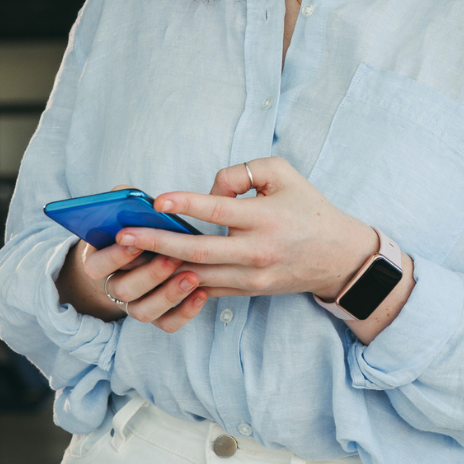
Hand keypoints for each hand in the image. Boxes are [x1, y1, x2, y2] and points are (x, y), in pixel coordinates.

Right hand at [53, 186, 210, 331]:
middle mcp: (115, 287)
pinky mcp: (158, 316)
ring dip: (168, 295)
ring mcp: (136, 304)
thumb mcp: (125, 211)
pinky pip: (167, 323)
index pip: (97, 266)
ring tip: (193, 277)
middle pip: (123, 291)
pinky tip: (202, 294)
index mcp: (100, 262)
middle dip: (149, 274)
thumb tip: (130, 196)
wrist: (141, 256)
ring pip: (144, 312)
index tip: (131, 239)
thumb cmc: (135, 227)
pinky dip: (184, 313)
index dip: (114, 255)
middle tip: (174, 257)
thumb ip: (124, 202)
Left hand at [117, 156, 382, 301]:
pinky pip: (208, 288)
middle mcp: (257, 251)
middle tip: (124, 237)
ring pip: (198, 275)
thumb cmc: (309, 209)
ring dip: (161, 267)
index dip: (188, 204)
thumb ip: (243, 172)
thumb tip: (208, 189)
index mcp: (266, 218)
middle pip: (198, 250)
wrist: (339, 257)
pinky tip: (155, 272)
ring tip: (129, 257)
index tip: (157, 200)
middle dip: (157, 243)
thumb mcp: (284, 174)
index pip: (220, 211)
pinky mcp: (249, 291)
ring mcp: (252, 277)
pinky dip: (180, 282)